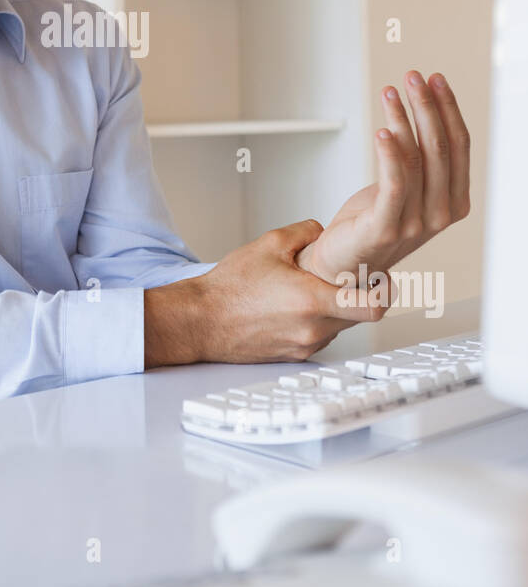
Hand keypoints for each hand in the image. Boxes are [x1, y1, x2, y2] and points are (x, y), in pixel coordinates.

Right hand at [144, 217, 387, 367]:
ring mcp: (305, 346)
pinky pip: (320, 335)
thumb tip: (325, 232)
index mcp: (312, 301)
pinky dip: (316, 319)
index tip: (387, 278)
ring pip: (339, 325)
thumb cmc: (228, 289)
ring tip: (309, 289)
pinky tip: (293, 305)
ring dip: (335, 307)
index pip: (373, 306)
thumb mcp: (268, 244)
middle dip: (358, 294)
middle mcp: (314, 329)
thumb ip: (305, 232)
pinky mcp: (295, 355)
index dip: (387, 291)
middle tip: (348, 276)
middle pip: (359, 314)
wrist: (199, 321)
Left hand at [296, 71, 469, 286]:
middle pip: (440, 148)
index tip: (435, 80)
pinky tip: (383, 129)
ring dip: (402, 118)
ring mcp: (414, 224)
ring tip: (390, 92)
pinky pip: (393, 185)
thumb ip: (420, 161)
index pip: (460, 147)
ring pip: (416, 159)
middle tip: (413, 77)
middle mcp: (440, 215)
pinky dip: (390, 154)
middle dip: (427, 106)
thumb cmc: (371, 223)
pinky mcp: (384, 229)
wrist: (340, 266)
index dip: (448, 110)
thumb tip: (424, 110)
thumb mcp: (405, 188)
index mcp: (454, 203)